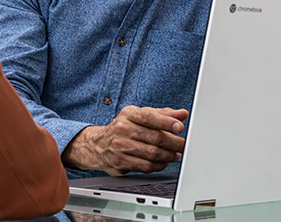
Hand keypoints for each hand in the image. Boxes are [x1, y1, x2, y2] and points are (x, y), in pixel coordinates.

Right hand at [62, 106, 188, 175]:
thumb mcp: (141, 116)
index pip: (149, 117)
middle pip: (154, 137)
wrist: (98, 144)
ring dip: (168, 156)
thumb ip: (163, 114)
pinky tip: (164, 162)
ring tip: (175, 155)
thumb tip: (182, 114)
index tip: (180, 127)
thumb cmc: (125, 128)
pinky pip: (145, 166)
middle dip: (173, 143)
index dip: (166, 122)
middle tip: (182, 145)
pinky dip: (158, 165)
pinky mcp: (120, 162)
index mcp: (129, 114)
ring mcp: (120, 146)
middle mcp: (122, 129)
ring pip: (151, 153)